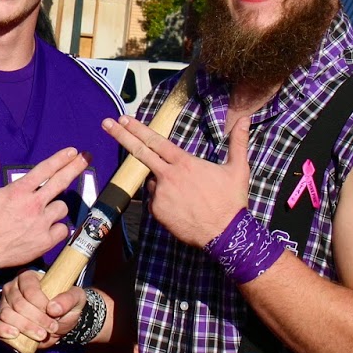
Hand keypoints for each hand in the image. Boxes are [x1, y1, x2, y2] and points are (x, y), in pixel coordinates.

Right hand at [0, 143, 88, 267]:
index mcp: (19, 190)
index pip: (45, 169)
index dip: (61, 158)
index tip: (72, 151)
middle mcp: (33, 204)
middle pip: (61, 182)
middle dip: (75, 167)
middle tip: (85, 158)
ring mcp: (41, 223)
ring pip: (62, 208)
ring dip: (56, 208)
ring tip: (43, 213)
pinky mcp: (46, 241)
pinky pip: (62, 230)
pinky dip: (57, 229)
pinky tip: (47, 230)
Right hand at [0, 270, 86, 345]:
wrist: (60, 324)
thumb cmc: (66, 306)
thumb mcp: (76, 299)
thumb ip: (69, 299)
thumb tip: (53, 308)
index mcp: (29, 277)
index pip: (29, 289)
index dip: (40, 304)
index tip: (54, 315)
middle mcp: (13, 288)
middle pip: (18, 303)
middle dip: (36, 319)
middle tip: (51, 328)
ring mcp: (4, 304)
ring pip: (7, 314)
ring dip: (24, 327)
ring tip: (41, 335)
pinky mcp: (0, 320)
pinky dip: (2, 331)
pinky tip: (14, 335)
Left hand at [102, 114, 249, 248]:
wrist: (225, 234)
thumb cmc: (231, 201)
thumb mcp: (238, 168)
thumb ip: (238, 142)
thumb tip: (246, 119)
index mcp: (184, 163)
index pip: (156, 141)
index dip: (138, 128)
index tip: (123, 118)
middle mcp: (168, 176)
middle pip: (139, 152)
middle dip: (121, 135)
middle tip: (106, 123)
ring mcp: (160, 194)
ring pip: (154, 181)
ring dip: (163, 182)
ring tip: (188, 195)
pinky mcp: (157, 211)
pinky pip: (156, 200)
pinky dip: (164, 199)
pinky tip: (183, 207)